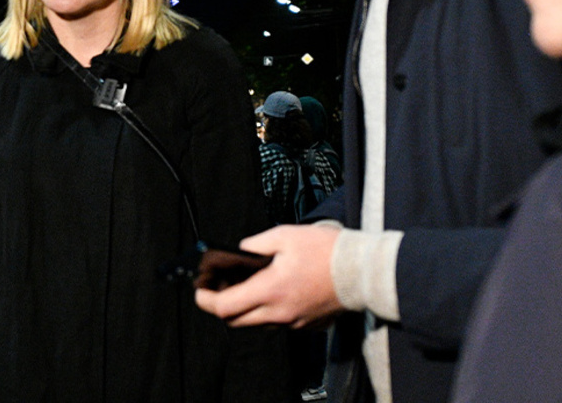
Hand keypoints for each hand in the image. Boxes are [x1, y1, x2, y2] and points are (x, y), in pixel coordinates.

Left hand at [195, 224, 341, 328]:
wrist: (362, 271)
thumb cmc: (326, 251)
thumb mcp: (285, 236)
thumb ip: (256, 244)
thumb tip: (240, 252)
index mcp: (270, 290)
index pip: (224, 307)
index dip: (206, 300)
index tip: (199, 291)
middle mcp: (279, 312)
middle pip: (235, 320)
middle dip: (221, 306)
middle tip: (218, 289)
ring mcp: (292, 322)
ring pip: (256, 323)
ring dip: (245, 309)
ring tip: (244, 287)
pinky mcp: (305, 325)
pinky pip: (277, 323)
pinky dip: (267, 311)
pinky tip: (271, 291)